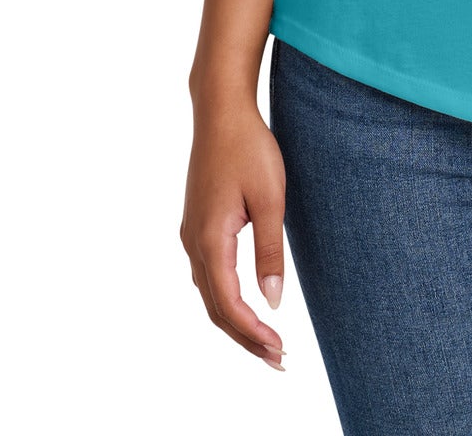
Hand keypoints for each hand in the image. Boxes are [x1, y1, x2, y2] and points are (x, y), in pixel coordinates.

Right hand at [180, 94, 287, 368]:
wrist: (220, 111)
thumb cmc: (249, 148)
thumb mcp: (271, 198)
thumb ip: (270, 250)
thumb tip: (272, 302)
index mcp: (210, 239)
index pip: (229, 303)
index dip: (253, 333)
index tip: (279, 350)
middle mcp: (194, 242)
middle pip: (216, 307)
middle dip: (245, 338)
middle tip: (277, 360)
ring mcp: (192, 233)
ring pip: (209, 293)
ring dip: (235, 321)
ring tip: (265, 342)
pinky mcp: (197, 224)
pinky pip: (208, 275)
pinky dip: (226, 298)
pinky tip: (244, 305)